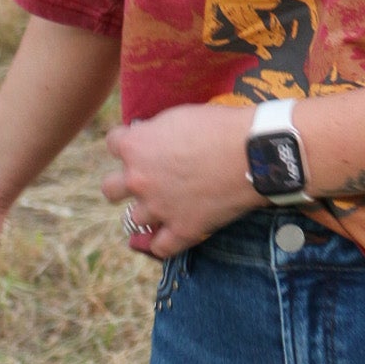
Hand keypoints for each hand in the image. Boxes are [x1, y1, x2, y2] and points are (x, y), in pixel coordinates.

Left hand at [103, 106, 255, 258]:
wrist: (253, 151)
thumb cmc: (221, 126)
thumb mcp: (178, 116)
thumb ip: (156, 131)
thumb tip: (149, 137)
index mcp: (136, 146)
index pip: (113, 143)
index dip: (127, 142)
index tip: (142, 143)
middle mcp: (139, 179)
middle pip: (110, 189)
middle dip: (123, 184)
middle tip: (144, 180)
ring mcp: (159, 208)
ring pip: (133, 219)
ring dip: (145, 212)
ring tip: (160, 207)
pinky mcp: (183, 229)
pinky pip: (159, 247)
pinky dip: (159, 244)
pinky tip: (163, 237)